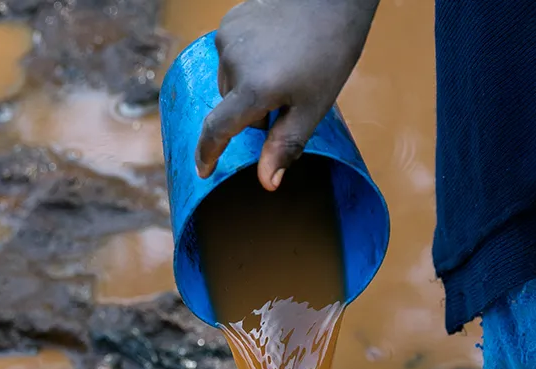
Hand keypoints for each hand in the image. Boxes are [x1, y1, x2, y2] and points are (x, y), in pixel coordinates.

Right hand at [195, 0, 379, 190]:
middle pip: (230, 105)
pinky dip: (246, 61)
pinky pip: (230, 55)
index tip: (204, 170)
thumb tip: (266, 182)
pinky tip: (272, 50)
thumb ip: (285, 144)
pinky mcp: (229, 21)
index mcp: (254, 89)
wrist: (331, 0)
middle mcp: (232, 63)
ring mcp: (227, 38)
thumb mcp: (313, 107)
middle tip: (286, 100)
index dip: (208, 153)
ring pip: (229, 80)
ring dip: (248, 86)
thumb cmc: (329, 54)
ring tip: (281, 70)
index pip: (217, 129)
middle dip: (252, 112)